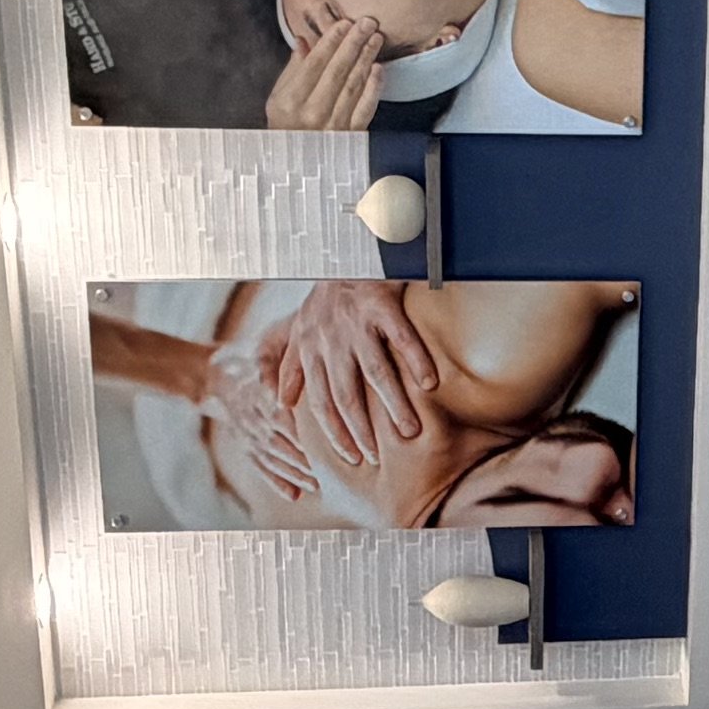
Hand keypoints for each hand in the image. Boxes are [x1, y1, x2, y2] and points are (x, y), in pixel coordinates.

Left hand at [221, 281, 435, 468]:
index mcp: (310, 349)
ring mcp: (356, 323)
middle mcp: (330, 340)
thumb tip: (279, 403)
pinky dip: (416, 360)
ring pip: (376, 373)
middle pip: (346, 396)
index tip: (352, 458)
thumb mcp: (297, 330)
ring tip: (409, 432)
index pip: (321, 403)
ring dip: (393, 406)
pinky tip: (429, 383)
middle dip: (361, 431)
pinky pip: (402, 337)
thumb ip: (288, 367)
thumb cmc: (324, 296)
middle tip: (379, 458)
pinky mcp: (381, 304)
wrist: (344, 250)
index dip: (335, 433)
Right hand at [263, 12, 386, 132]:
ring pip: (353, 86)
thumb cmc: (284, 129)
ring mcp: (334, 126)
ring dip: (366, 59)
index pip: (314, 65)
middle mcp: (312, 114)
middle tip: (367, 23)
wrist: (294, 167)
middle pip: (337, 72)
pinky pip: (366, 107)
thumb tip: (304, 41)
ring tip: (375, 38)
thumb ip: (293, 70)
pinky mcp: (351, 136)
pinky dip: (374, 87)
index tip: (343, 23)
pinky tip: (379, 69)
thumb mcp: (277, 99)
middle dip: (353, 43)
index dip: (330, 42)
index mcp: (290, 102)